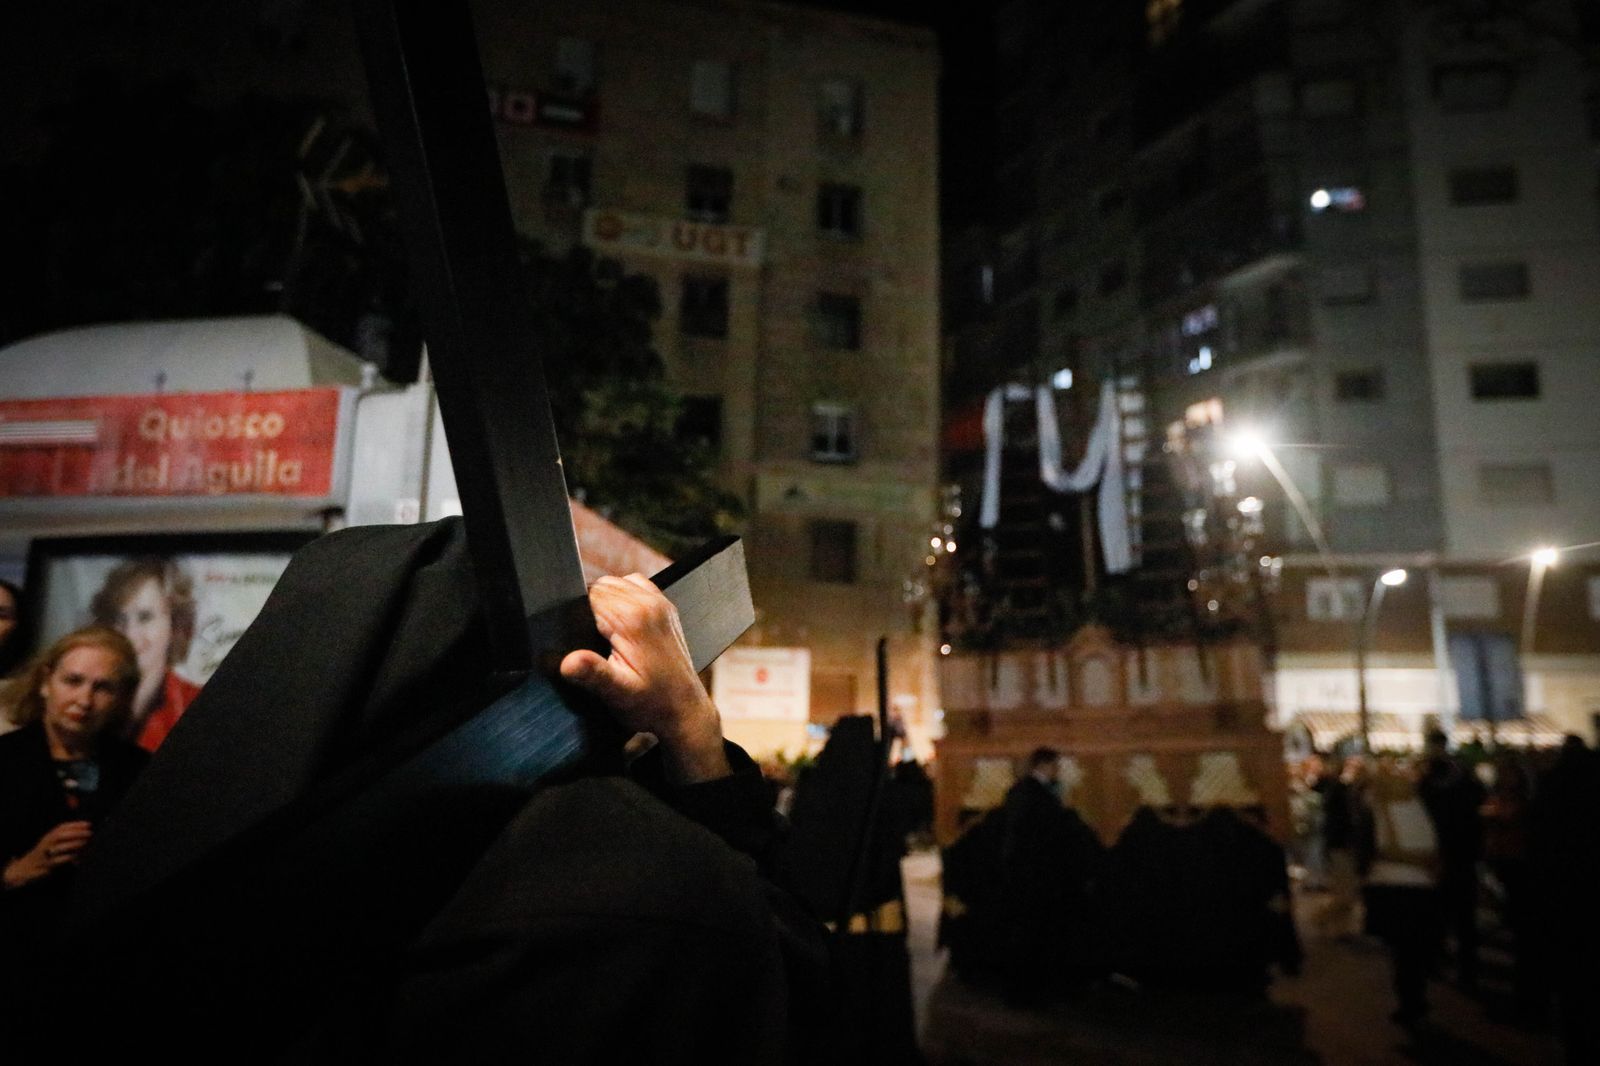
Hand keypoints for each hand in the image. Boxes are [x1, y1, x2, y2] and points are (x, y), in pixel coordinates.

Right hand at [2, 820, 91, 889]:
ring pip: (60, 847)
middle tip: (90, 833)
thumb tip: (84, 831)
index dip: (75, 825)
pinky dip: (69, 857)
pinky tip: (78, 856)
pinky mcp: (47, 865)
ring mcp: (46, 854)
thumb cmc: (45, 853)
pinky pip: (59, 860)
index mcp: (48, 836)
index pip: (62, 828)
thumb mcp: (52, 842)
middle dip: (76, 833)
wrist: (28, 867)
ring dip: (74, 844)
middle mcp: (46, 843)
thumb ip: (64, 836)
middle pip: (60, 835)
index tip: (88, 824)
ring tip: (86, 843)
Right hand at [559, 574, 730, 784]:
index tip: (582, 637)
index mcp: (634, 620)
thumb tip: (567, 662)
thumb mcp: (618, 694)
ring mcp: (660, 603)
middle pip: (602, 585)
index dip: (578, 613)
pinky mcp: (665, 608)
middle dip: (590, 608)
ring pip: (616, 583)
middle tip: (594, 640)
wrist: (685, 710)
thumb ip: (592, 674)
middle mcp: (649, 604)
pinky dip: (623, 596)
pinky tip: (620, 620)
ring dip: (605, 601)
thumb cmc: (652, 704)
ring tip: (606, 632)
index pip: (590, 594)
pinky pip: (635, 585)